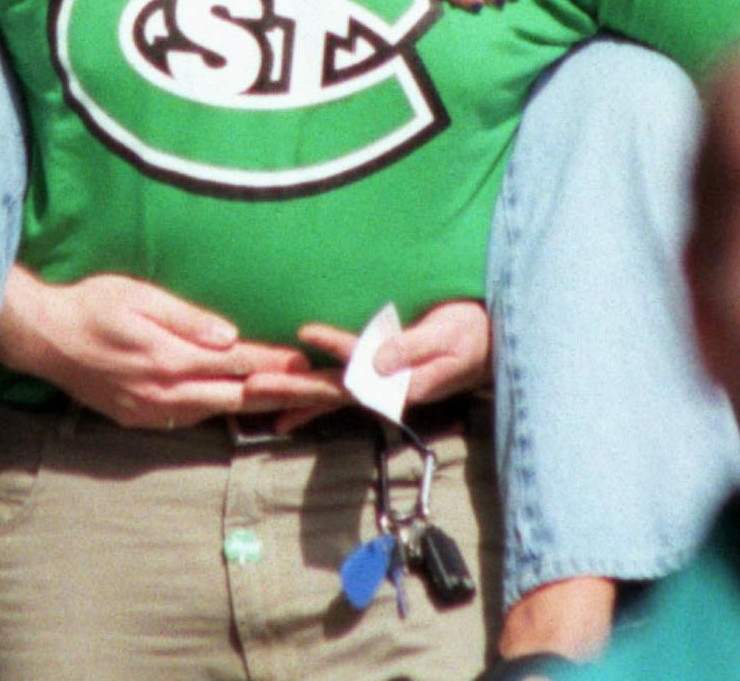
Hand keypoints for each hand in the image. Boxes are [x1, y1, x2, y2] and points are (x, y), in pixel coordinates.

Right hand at [0, 269, 313, 429]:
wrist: (43, 338)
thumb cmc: (92, 305)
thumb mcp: (139, 297)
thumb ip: (186, 319)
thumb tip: (229, 335)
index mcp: (169, 359)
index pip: (235, 363)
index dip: (273, 364)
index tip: (304, 363)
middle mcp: (163, 392)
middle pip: (233, 398)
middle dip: (273, 392)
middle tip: (308, 390)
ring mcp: (149, 410)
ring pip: (212, 413)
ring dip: (246, 405)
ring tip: (280, 397)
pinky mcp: (135, 418)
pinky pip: (185, 419)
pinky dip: (212, 410)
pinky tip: (226, 401)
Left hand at [252, 301, 494, 435]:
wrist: (489, 345)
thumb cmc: (472, 336)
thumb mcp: (447, 338)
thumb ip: (412, 347)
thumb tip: (377, 359)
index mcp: (401, 381)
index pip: (360, 366)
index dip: (334, 347)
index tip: (305, 330)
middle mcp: (384, 389)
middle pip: (331, 391)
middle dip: (291, 388)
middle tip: (250, 386)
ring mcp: (378, 387)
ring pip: (328, 393)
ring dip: (292, 394)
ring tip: (252, 396)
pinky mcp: (376, 379)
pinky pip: (337, 391)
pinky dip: (310, 400)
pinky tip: (287, 410)